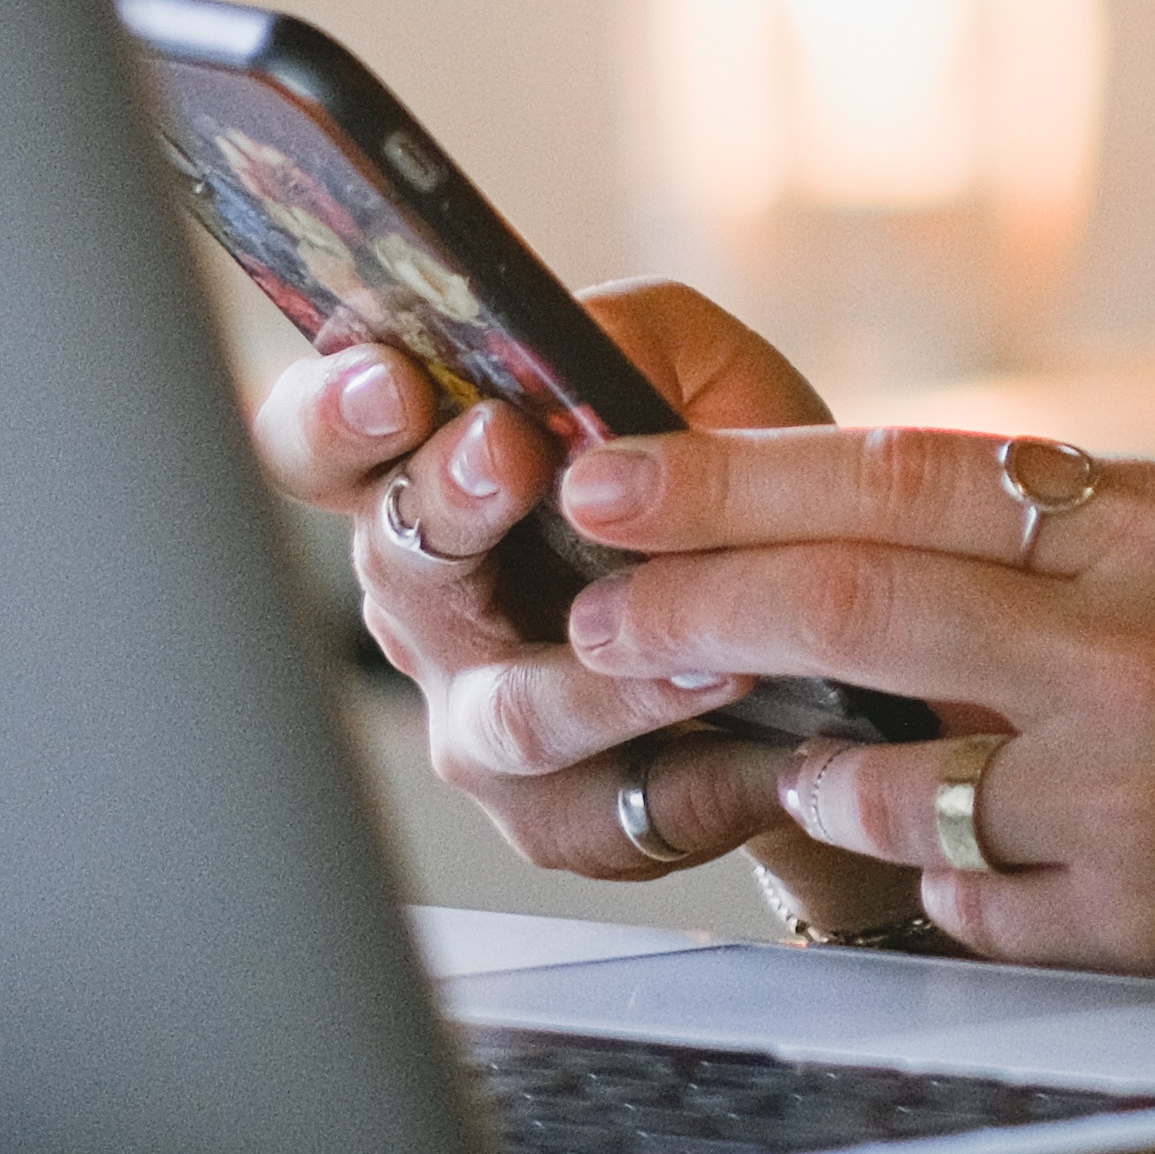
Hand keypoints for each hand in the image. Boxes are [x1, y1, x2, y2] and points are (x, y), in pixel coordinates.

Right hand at [242, 284, 918, 932]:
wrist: (832, 620)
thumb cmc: (735, 479)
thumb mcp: (699, 369)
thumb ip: (629, 335)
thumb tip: (557, 345)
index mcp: (432, 480)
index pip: (322, 445)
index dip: (333, 414)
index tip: (390, 380)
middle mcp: (431, 606)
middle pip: (397, 565)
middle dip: (449, 503)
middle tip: (510, 454)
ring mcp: (481, 720)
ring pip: (511, 713)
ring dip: (607, 677)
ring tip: (707, 644)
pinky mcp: (561, 818)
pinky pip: (619, 806)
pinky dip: (706, 768)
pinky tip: (771, 742)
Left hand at [533, 426, 1154, 996]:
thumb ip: (1071, 528)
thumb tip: (870, 511)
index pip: (899, 474)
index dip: (732, 477)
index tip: (613, 477)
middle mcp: (1137, 644)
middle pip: (851, 605)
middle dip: (689, 607)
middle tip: (590, 611)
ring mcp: (1133, 792)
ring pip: (883, 777)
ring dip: (813, 771)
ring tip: (791, 758)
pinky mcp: (1144, 920)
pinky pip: (964, 900)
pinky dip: (940, 877)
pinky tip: (970, 857)